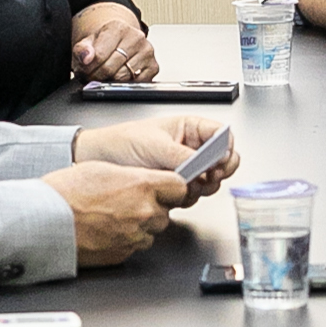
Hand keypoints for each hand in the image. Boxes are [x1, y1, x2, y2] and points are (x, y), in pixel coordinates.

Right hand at [42, 159, 194, 263]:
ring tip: (112, 216)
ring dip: (140, 225)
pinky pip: (135, 246)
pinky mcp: (123, 254)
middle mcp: (144, 213)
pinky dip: (126, 239)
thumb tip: (146, 179)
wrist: (45, 222)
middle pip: (165, 211)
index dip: (171, 187)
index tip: (165, 187)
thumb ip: (133, 176)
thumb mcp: (102, 169)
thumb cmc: (66, 193)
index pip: (180, 187)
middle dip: (152, 207)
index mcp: (141, 186)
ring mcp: (135, 236)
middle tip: (127, 201)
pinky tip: (106, 230)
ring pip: (152, 231)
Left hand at [71, 5, 156, 81]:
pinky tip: (119, 76)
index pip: (99, 56)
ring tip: (104, 75)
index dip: (88, 68)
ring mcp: (147, 52)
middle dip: (96, 76)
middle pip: (110, 69)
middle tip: (91, 75)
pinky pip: (136, 84)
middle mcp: (136, 37)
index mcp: (118, 28)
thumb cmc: (104, 42)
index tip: (83, 70)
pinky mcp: (154, 66)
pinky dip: (125, 84)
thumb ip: (82, 49)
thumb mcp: (87, 42)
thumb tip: (86, 58)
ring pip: (122, 78)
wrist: (119, 40)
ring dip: (109, 81)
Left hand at [76, 114, 235, 197]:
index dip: (226, 148)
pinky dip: (189, 197)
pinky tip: (174, 192)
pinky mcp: (177, 187)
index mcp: (191, 129)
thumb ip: (184, 155)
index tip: (220, 160)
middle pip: (224, 161)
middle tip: (208, 176)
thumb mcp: (156, 146)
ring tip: (186, 184)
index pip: (223, 135)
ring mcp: (187, 169)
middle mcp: (192, 149)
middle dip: (218, 171)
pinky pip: (195, 195)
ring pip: (212, 181)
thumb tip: (207, 164)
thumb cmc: (123, 142)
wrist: (99, 160)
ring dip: (203, 187)